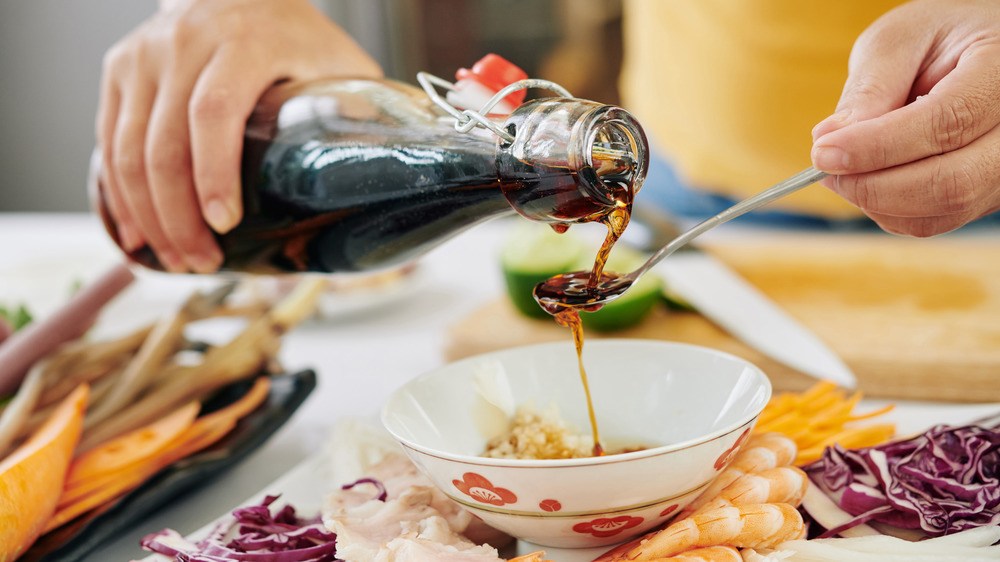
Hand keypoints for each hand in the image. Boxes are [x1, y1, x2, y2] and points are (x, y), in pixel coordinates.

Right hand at [97, 0, 381, 271]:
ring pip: (129, 147)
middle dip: (179, 215)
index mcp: (245, 40)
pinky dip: (119, 192)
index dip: (214, 175)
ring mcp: (146, 54)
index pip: (214, 112)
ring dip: (149, 214)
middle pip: (165, 142)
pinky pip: (109, 139)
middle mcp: (185, 40)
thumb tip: (396, 187)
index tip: (224, 224)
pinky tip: (138, 231)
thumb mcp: (340, 65)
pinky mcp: (121, 69)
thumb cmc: (299, 37)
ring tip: (176, 259)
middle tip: (203, 261)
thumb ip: (360, 115)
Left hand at [810, 0, 999, 235]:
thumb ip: (871, 87)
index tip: (822, 154)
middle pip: (952, 183)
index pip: (946, 124)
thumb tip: (830, 140)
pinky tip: (870, 179)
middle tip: (825, 170)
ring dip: (878, 201)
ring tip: (844, 170)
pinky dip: (891, 210)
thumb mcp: (900, 39)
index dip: (877, 147)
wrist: (977, 51)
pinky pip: (938, 219)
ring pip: (944, 210)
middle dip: (874, 187)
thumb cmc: (938, 39)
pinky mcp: (988, 192)